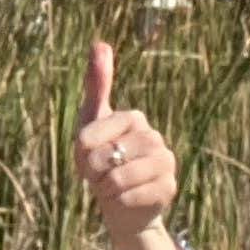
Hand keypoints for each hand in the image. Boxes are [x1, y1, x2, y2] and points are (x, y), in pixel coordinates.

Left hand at [75, 38, 179, 249]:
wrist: (122, 206)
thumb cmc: (103, 161)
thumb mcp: (91, 122)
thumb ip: (96, 84)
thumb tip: (100, 43)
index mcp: (134, 118)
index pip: (89, 136)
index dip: (80, 154)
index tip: (87, 158)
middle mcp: (154, 137)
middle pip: (105, 157)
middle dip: (94, 173)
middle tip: (100, 176)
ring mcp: (166, 162)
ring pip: (119, 177)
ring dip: (106, 188)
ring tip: (111, 188)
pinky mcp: (169, 187)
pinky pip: (132, 195)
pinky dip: (119, 202)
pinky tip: (124, 200)